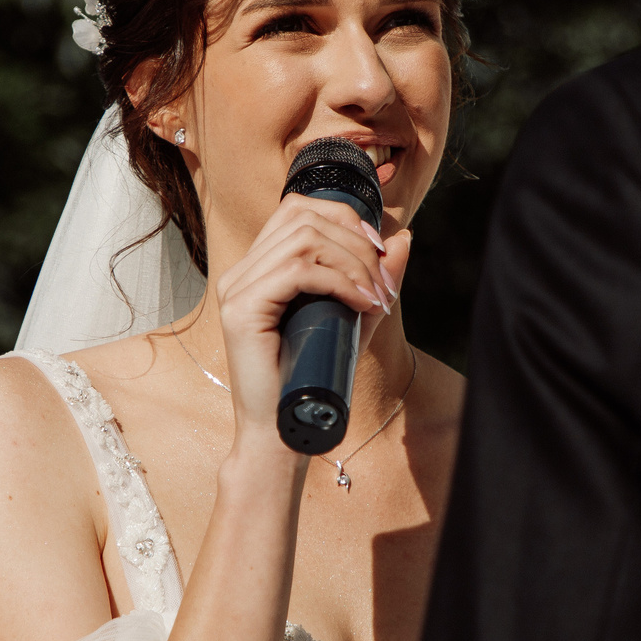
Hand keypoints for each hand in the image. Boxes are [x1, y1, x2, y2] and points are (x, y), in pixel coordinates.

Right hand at [210, 195, 410, 460]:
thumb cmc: (312, 379)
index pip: (296, 209)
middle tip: (384, 282)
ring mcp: (236, 289)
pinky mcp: (241, 310)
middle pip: (302, 217)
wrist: (283, 431)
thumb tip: (404, 238)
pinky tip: (361, 303)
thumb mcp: (351, 319)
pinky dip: (339, 282)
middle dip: (355, 242)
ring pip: (302, 239)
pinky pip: (296, 272)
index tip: (379, 248)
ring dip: (352, 262)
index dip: (343, 216)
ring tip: (376, 296)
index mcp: (258, 269)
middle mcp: (241, 272)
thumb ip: (372, 279)